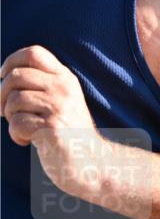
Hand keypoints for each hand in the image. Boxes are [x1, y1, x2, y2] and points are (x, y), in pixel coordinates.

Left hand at [0, 45, 110, 199]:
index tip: (4, 78)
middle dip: (2, 95)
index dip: (11, 62)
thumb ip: (40, 87)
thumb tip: (2, 79)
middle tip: (8, 112)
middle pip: (15, 76)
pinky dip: (16, 135)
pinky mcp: (51, 128)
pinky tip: (28, 142)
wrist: (93, 165)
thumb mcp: (61, 103)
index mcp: (65, 79)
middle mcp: (63, 89)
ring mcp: (59, 107)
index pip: (33, 54)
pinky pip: (17, 123)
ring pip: (13, 100)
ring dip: (10, 117)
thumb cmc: (70, 136)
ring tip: (23, 128)